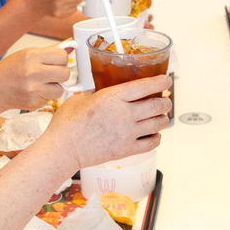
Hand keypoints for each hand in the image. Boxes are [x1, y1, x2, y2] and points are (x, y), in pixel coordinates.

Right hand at [0, 47, 69, 110]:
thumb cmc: (11, 70)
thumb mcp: (27, 54)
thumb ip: (50, 51)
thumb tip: (72, 46)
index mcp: (31, 56)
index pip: (62, 56)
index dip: (62, 59)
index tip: (56, 61)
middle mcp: (32, 72)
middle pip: (65, 73)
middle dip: (61, 73)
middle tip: (52, 73)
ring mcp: (33, 89)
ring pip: (61, 89)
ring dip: (56, 87)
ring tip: (43, 83)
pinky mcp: (34, 103)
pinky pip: (52, 99)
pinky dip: (48, 95)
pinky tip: (36, 91)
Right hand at [44, 75, 171, 169]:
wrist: (63, 149)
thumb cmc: (67, 125)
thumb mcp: (80, 97)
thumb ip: (96, 91)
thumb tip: (102, 87)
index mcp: (113, 98)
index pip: (145, 86)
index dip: (161, 81)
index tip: (166, 80)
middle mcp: (124, 115)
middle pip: (157, 105)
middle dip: (165, 101)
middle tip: (165, 100)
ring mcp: (127, 134)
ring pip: (158, 124)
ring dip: (163, 118)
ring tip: (161, 116)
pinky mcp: (126, 150)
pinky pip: (152, 143)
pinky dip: (157, 137)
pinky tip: (154, 134)